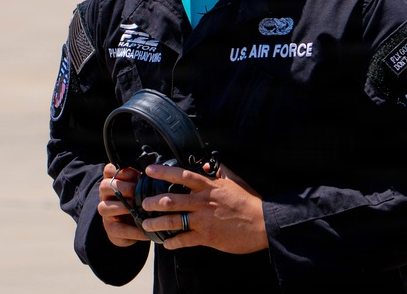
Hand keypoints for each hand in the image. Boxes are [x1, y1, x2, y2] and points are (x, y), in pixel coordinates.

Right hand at [97, 163, 147, 246]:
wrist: (133, 226)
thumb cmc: (140, 200)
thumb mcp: (142, 187)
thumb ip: (144, 179)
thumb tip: (159, 171)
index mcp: (114, 181)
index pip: (109, 170)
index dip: (119, 170)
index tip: (134, 173)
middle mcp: (106, 196)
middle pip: (104, 186)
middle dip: (121, 187)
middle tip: (136, 190)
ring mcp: (106, 213)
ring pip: (103, 207)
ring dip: (122, 207)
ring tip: (137, 208)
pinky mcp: (111, 229)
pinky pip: (119, 229)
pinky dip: (133, 231)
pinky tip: (146, 232)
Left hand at [137, 163, 268, 253]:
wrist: (263, 223)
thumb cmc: (250, 202)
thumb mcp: (236, 181)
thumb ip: (220, 171)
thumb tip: (208, 163)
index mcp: (210, 187)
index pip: (183, 176)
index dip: (164, 172)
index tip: (150, 170)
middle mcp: (203, 202)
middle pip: (171, 200)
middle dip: (152, 202)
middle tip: (143, 203)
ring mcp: (203, 220)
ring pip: (173, 221)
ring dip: (156, 223)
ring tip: (146, 224)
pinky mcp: (206, 236)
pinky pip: (184, 240)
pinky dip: (173, 242)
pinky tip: (166, 243)